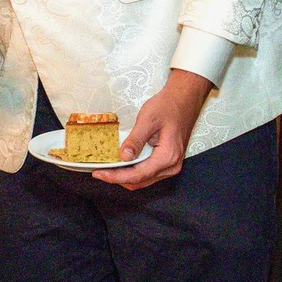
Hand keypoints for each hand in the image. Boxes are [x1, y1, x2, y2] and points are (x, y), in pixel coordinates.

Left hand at [93, 69, 213, 189]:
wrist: (184, 101)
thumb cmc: (167, 107)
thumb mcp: (148, 120)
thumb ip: (136, 140)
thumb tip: (124, 157)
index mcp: (167, 156)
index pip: (138, 175)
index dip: (116, 176)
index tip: (98, 173)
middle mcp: (171, 166)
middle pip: (140, 181)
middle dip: (117, 178)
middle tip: (98, 171)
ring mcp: (171, 166)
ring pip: (143, 179)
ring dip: (124, 176)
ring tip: (106, 169)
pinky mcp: (167, 162)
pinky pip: (148, 173)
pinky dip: (133, 171)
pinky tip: (120, 164)